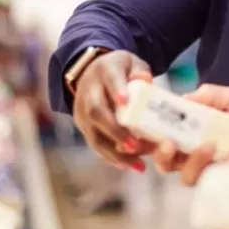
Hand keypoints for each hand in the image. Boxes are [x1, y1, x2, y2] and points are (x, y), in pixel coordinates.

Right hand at [70, 50, 155, 170]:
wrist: (92, 71)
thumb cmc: (120, 69)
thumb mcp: (132, 63)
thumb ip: (140, 71)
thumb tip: (146, 82)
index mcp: (104, 71)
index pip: (110, 80)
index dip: (116, 90)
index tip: (125, 101)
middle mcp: (89, 91)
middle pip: (96, 112)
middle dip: (115, 131)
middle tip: (135, 146)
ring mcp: (82, 110)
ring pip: (94, 134)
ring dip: (114, 152)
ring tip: (137, 164)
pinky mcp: (82, 125)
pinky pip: (95, 143)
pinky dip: (111, 157)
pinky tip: (128, 165)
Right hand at [152, 85, 228, 182]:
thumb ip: (213, 95)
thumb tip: (183, 98)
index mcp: (202, 134)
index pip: (167, 138)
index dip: (152, 136)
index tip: (147, 127)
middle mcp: (205, 157)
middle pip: (168, 164)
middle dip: (162, 155)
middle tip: (170, 143)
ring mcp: (219, 176)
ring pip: (188, 178)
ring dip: (193, 161)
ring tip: (211, 146)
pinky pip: (219, 185)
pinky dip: (227, 165)